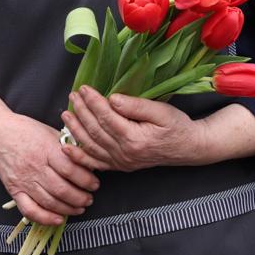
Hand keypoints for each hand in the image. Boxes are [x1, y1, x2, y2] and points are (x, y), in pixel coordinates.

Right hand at [0, 113, 99, 226]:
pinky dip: (45, 218)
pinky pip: (30, 210)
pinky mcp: (14, 191)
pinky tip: (58, 219)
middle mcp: (35, 167)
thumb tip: (87, 161)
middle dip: (80, 197)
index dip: (86, 180)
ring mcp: (24, 181)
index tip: (95, 183)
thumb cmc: (26, 131)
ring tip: (79, 208)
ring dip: (68, 208)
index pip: (70, 169)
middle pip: (61, 189)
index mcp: (46, 149)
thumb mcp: (50, 132)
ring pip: (49, 202)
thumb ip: (68, 147)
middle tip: (89, 199)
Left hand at [60, 85, 205, 172]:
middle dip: (82, 111)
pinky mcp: (120, 166)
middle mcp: (124, 153)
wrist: (188, 148)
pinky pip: (95, 163)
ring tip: (66, 113)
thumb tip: (113, 99)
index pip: (107, 117)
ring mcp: (121, 162)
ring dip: (76, 129)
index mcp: (134, 138)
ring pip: (91, 146)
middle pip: (96, 130)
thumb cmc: (177, 126)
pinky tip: (67, 147)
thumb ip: (136, 106)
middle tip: (73, 95)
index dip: (93, 101)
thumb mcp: (161, 111)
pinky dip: (79, 156)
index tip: (84, 87)